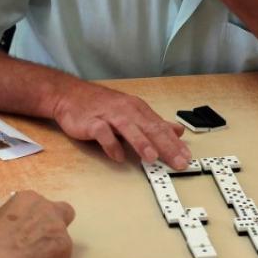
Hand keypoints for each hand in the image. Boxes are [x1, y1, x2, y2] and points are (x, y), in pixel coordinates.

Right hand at [0, 189, 76, 257]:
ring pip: (62, 237)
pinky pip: (61, 255)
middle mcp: (48, 208)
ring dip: (51, 247)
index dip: (37, 218)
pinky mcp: (65, 247)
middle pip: (64, 212)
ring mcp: (59, 227)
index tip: (31, 229)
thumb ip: (13, 219)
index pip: (42, 204)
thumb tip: (14, 227)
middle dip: (57, 224)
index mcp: (29, 198)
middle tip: (44, 240)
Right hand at [51, 80, 189, 167]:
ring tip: (152, 158)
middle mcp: (126, 111)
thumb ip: (154, 123)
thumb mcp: (131, 112)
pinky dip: (110, 145)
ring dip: (141, 143)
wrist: (70, 95)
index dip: (175, 143)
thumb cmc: (102, 106)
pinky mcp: (92, 122)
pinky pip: (102, 133)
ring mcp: (109, 115)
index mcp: (138, 109)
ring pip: (128, 129)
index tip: (187, 158)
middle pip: (149, 129)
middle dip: (165, 146)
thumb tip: (177, 131)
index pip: (160, 127)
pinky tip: (118, 157)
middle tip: (178, 162)